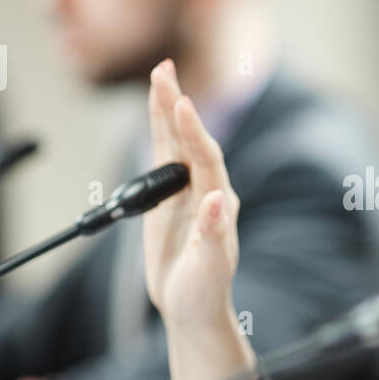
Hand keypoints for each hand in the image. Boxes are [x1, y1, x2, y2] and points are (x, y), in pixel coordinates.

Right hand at [144, 58, 255, 379]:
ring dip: (167, 109)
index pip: (207, 159)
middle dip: (176, 105)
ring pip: (175, 142)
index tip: (181, 103)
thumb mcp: (210, 268)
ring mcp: (188, 190)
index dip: (193, 131)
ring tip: (160, 75)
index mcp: (221, 203)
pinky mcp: (169, 197)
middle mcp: (207, 189)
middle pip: (190, 139)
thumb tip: (216, 199)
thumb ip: (214, 234)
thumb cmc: (204, 292)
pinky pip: (162, 155)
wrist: (193, 308)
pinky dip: (158, 129)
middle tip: (164, 71)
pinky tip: (157, 106)